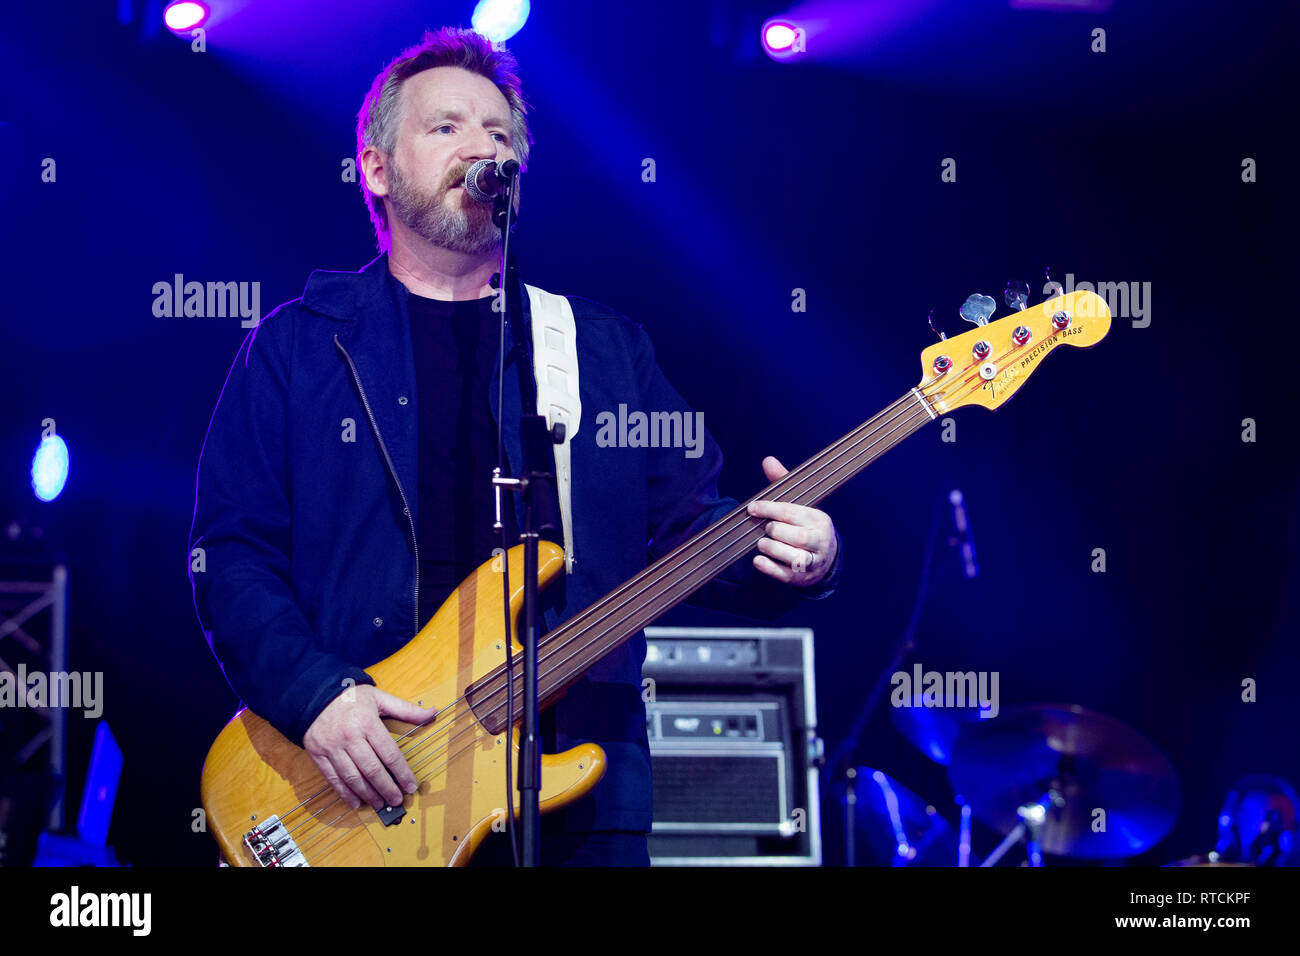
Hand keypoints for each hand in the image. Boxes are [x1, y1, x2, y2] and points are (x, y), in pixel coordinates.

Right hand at [303, 684, 436, 811]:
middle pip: (372, 770)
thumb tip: (432, 713)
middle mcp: (350, 737)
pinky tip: (356, 802)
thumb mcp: (380, 698)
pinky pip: (333, 778)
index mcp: (368, 722)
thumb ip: (406, 709)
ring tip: (380, 803)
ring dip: (368, 794)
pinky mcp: (318, 754)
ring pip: (353, 777)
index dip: (402, 773)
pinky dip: (345, 793)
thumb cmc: (350, 696)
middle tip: (397, 800)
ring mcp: (332, 747)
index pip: (389, 754)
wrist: (313, 693)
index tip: (411, 785)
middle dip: (387, 788)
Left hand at [747, 455, 837, 586]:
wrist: (824, 558)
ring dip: (772, 549)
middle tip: (765, 529)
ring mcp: (813, 562)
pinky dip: (769, 568)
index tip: (752, 508)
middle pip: (796, 536)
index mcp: (819, 519)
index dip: (769, 509)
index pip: (792, 512)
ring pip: (794, 557)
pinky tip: (757, 560)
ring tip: (762, 543)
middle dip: (774, 531)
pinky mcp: (802, 578)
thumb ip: (782, 483)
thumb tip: (768, 460)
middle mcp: (820, 541)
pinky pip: (786, 575)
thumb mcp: (799, 504)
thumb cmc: (806, 526)